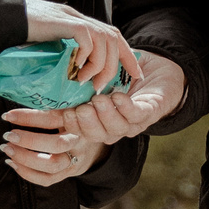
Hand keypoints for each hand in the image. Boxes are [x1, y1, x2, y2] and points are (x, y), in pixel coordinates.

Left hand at [0, 108, 106, 185]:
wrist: (94, 141)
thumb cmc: (75, 118)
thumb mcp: (70, 105)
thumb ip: (54, 101)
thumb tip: (21, 93)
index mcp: (78, 119)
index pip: (53, 118)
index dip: (30, 117)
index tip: (9, 115)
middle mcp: (79, 141)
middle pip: (56, 144)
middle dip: (29, 140)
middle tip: (8, 135)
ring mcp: (75, 159)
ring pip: (51, 164)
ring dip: (25, 158)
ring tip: (8, 148)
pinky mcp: (68, 173)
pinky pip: (47, 179)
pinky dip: (27, 174)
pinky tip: (13, 163)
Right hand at [24, 0, 142, 89]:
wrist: (0, 16)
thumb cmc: (15, 34)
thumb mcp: (43, 46)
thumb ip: (58, 55)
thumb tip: (66, 78)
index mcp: (77, 22)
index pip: (112, 34)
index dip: (127, 54)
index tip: (136, 74)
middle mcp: (78, 18)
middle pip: (113, 37)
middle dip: (118, 63)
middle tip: (105, 86)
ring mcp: (72, 17)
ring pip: (105, 39)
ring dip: (102, 65)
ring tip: (89, 83)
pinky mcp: (65, 22)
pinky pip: (88, 39)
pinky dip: (88, 58)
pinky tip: (77, 72)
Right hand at [48, 49, 187, 144]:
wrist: (159, 73)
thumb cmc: (123, 77)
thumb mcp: (98, 81)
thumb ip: (79, 85)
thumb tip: (49, 83)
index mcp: (101, 123)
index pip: (83, 131)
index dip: (73, 126)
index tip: (65, 114)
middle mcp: (116, 127)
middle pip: (100, 135)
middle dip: (89, 124)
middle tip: (81, 110)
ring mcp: (134, 122)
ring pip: (118, 128)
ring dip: (107, 115)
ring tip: (98, 100)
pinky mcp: (150, 112)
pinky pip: (138, 115)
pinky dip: (126, 107)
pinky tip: (117, 97)